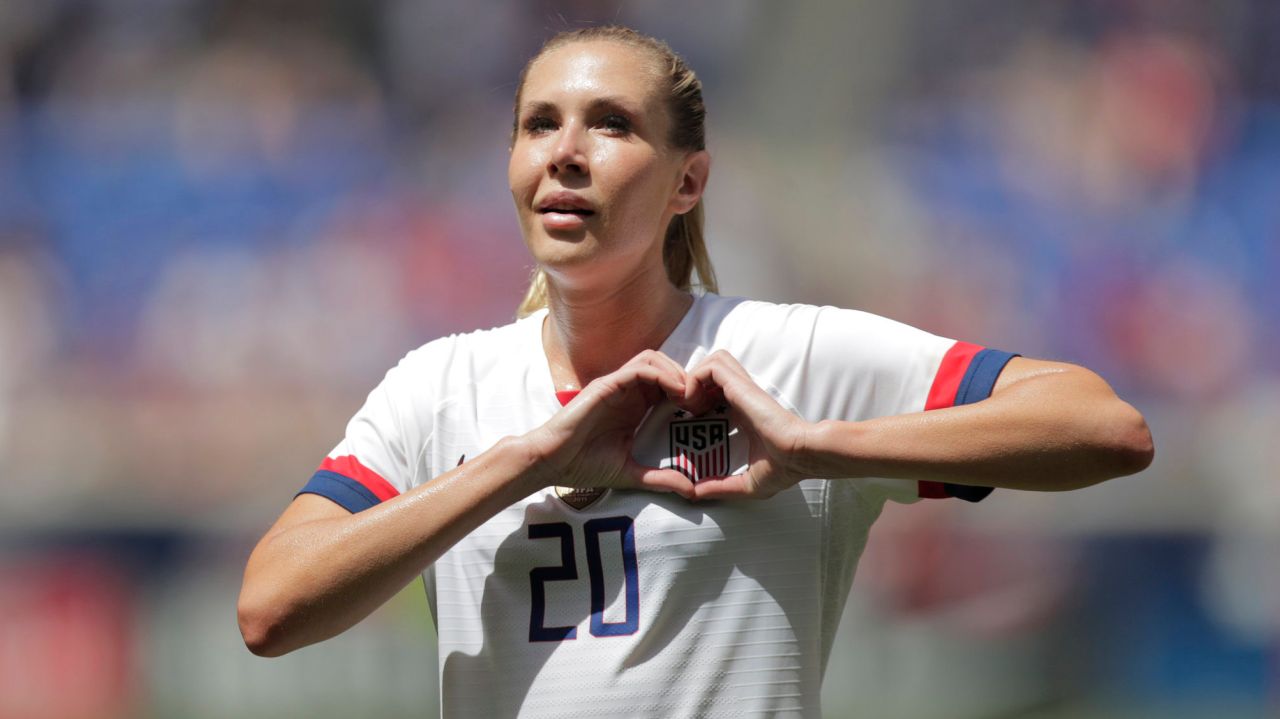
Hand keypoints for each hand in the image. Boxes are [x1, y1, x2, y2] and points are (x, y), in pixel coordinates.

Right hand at [525, 350, 702, 498]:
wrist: (551, 462)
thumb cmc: (583, 464)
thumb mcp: (630, 472)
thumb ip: (659, 478)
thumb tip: (690, 491)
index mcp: (635, 407)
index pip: (667, 385)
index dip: (688, 392)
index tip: (703, 412)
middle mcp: (627, 392)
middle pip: (664, 366)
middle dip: (686, 378)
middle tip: (700, 402)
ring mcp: (617, 385)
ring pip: (654, 359)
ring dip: (676, 372)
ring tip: (689, 396)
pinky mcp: (608, 384)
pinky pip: (640, 368)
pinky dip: (661, 374)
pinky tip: (675, 393)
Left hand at [684, 350, 812, 499]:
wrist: (801, 455)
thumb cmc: (784, 468)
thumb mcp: (747, 483)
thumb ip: (720, 487)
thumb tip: (695, 495)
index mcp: (742, 413)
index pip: (715, 391)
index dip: (697, 400)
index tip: (688, 422)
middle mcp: (740, 397)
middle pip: (710, 371)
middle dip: (690, 386)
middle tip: (684, 411)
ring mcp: (741, 388)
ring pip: (710, 361)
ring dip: (692, 379)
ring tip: (689, 406)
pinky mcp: (740, 384)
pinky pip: (711, 367)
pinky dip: (696, 380)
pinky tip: (695, 405)